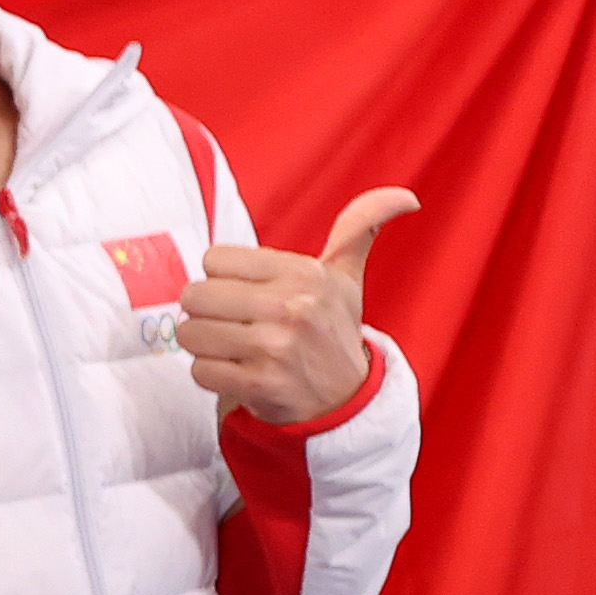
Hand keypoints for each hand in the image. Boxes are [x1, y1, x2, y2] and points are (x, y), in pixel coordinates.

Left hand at [179, 187, 411, 424]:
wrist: (347, 396)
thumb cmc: (334, 328)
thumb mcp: (345, 276)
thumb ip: (358, 228)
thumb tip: (404, 198)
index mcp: (304, 273)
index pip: (214, 259)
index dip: (222, 278)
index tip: (246, 291)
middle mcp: (290, 307)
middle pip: (195, 296)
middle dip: (206, 312)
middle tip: (232, 322)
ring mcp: (275, 347)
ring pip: (191, 334)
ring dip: (205, 345)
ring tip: (234, 346)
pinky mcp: (259, 384)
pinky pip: (199, 371)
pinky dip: (211, 374)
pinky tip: (237, 370)